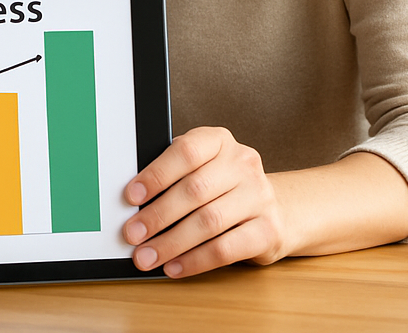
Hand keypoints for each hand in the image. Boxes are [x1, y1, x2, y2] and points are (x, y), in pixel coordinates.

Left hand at [123, 126, 286, 277]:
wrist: (276, 208)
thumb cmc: (223, 186)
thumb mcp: (201, 168)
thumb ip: (174, 175)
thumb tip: (136, 201)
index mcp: (219, 141)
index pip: (186, 152)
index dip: (156, 174)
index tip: (131, 196)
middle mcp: (242, 164)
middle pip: (194, 190)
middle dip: (157, 216)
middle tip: (133, 234)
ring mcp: (259, 196)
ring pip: (208, 222)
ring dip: (171, 243)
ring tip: (147, 255)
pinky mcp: (268, 230)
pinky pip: (225, 249)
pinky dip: (195, 261)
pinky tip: (174, 267)